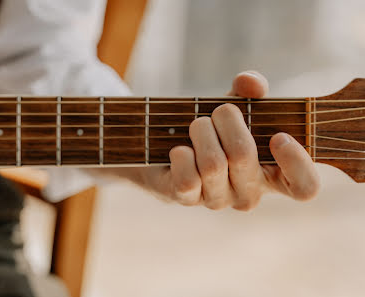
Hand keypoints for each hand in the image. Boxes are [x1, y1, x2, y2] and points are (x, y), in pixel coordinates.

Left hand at [126, 71, 319, 210]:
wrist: (171, 144)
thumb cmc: (214, 129)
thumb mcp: (236, 107)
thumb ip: (250, 92)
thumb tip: (251, 84)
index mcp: (273, 174)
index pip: (305, 187)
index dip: (297, 162)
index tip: (278, 136)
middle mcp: (249, 193)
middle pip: (242, 155)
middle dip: (226, 119)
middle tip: (219, 111)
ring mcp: (218, 200)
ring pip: (213, 164)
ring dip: (201, 131)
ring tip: (197, 126)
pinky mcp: (187, 199)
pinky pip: (188, 178)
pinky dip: (181, 154)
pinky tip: (181, 149)